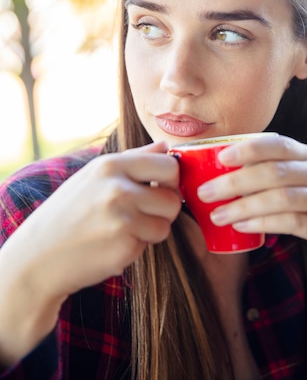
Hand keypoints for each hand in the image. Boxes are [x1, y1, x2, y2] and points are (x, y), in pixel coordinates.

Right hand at [3, 141, 180, 300]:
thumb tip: (165, 145)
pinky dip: (138, 246)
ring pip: (166, 224)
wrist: (38, 256)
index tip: (159, 188)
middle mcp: (118, 189)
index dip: (170, 180)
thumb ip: (134, 158)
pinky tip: (113, 243)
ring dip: (152, 229)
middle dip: (165, 207)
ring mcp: (122, 219)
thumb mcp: (95, 175)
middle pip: (173, 197)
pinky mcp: (124, 246)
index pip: (168, 165)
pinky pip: (150, 244)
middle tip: (145, 212)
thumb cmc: (69, 212)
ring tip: (124, 228)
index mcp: (111, 165)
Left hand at [197, 133, 306, 272]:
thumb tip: (212, 169)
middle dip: (236, 181)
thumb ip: (263, 171)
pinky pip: (293, 223)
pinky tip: (241, 226)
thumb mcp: (291, 180)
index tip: (220, 158)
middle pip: (275, 172)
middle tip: (206, 192)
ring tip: (217, 215)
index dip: (248, 149)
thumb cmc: (305, 203)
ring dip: (244, 206)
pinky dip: (263, 223)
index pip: (277, 144)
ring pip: (282, 198)